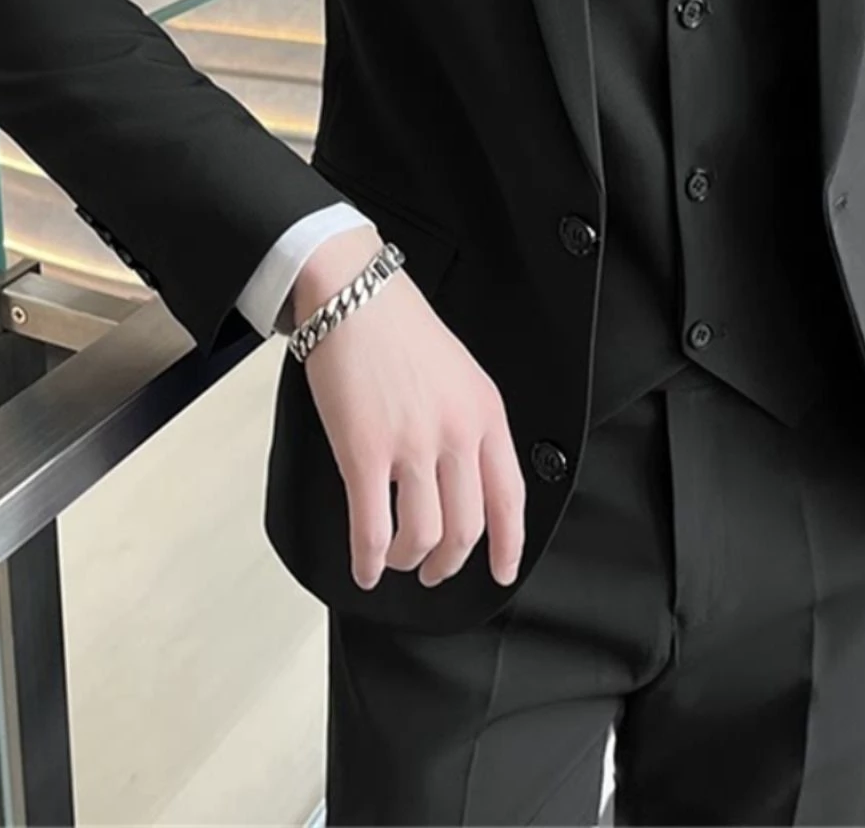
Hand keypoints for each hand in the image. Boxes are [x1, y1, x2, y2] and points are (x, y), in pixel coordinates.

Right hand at [291, 227, 526, 591]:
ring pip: (422, 536)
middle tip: (434, 570)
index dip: (508, 545)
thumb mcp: (459, 374)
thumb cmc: (399, 328)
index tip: (501, 570)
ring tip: (397, 559)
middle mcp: (457, 433)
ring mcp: (411, 446)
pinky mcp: (364, 453)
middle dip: (449, 562)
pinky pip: (373, 529)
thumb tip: (461, 480)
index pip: (510, 496)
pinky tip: (364, 567)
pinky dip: (369, 559)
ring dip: (408, 559)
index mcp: (486, 413)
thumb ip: (468, 424)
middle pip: (466, 527)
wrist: (354, 293)